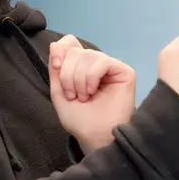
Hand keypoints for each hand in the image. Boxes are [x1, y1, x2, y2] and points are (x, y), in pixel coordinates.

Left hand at [48, 35, 136, 153]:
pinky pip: (102, 62)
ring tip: (84, 97)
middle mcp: (96, 64)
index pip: (70, 44)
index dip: (61, 50)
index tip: (56, 67)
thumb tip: (54, 44)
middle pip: (76, 51)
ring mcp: (111, 67)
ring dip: (79, 79)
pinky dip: (92, 77)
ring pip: (88, 56)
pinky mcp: (124, 71)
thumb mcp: (59, 93)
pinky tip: (92, 91)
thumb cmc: (79, 119)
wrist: (95, 136)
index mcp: (81, 67)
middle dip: (68, 74)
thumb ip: (56, 69)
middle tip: (73, 95)